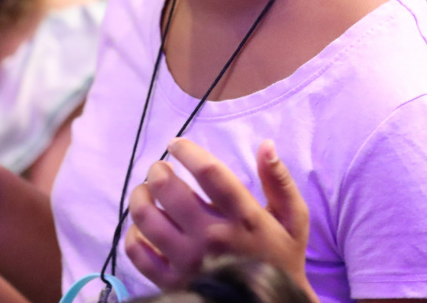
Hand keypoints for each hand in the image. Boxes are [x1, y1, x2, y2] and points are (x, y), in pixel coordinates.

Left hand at [124, 139, 315, 299]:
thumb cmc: (281, 259)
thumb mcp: (293, 220)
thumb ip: (279, 181)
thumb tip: (265, 144)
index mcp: (244, 217)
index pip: (209, 173)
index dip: (187, 151)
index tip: (176, 144)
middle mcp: (213, 237)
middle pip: (169, 190)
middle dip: (157, 171)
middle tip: (159, 169)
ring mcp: (190, 261)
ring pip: (147, 218)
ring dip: (140, 196)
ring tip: (146, 192)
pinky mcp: (173, 283)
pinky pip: (138, 254)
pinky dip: (133, 235)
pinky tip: (142, 227)